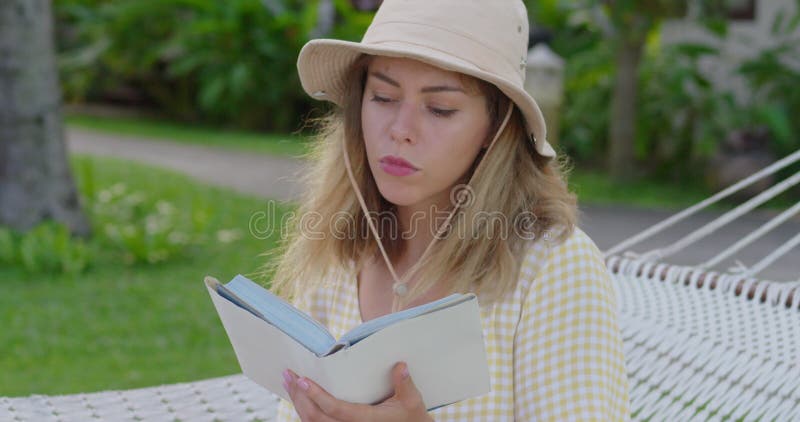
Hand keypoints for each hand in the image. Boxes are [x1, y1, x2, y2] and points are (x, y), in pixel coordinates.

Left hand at [283, 362, 432, 421]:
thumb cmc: (411, 417)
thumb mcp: (412, 401)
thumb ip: (405, 383)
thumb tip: (400, 366)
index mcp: (365, 420)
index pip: (334, 410)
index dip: (316, 396)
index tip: (302, 380)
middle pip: (316, 418)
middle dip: (299, 397)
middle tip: (288, 375)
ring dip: (298, 404)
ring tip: (289, 383)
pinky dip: (305, 411)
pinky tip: (299, 397)